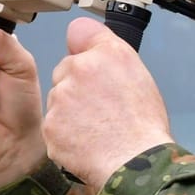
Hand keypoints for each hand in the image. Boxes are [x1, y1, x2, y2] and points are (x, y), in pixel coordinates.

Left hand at [45, 17, 173, 192]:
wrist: (135, 161)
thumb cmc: (143, 125)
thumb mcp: (139, 74)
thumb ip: (109, 50)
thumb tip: (85, 37)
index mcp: (106, 54)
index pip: (79, 32)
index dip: (84, 50)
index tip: (86, 60)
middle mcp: (79, 69)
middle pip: (65, 71)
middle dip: (76, 86)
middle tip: (100, 107)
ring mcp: (62, 98)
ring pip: (58, 99)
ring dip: (70, 111)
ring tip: (97, 127)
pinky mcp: (51, 125)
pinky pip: (54, 126)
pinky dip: (66, 135)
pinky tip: (87, 141)